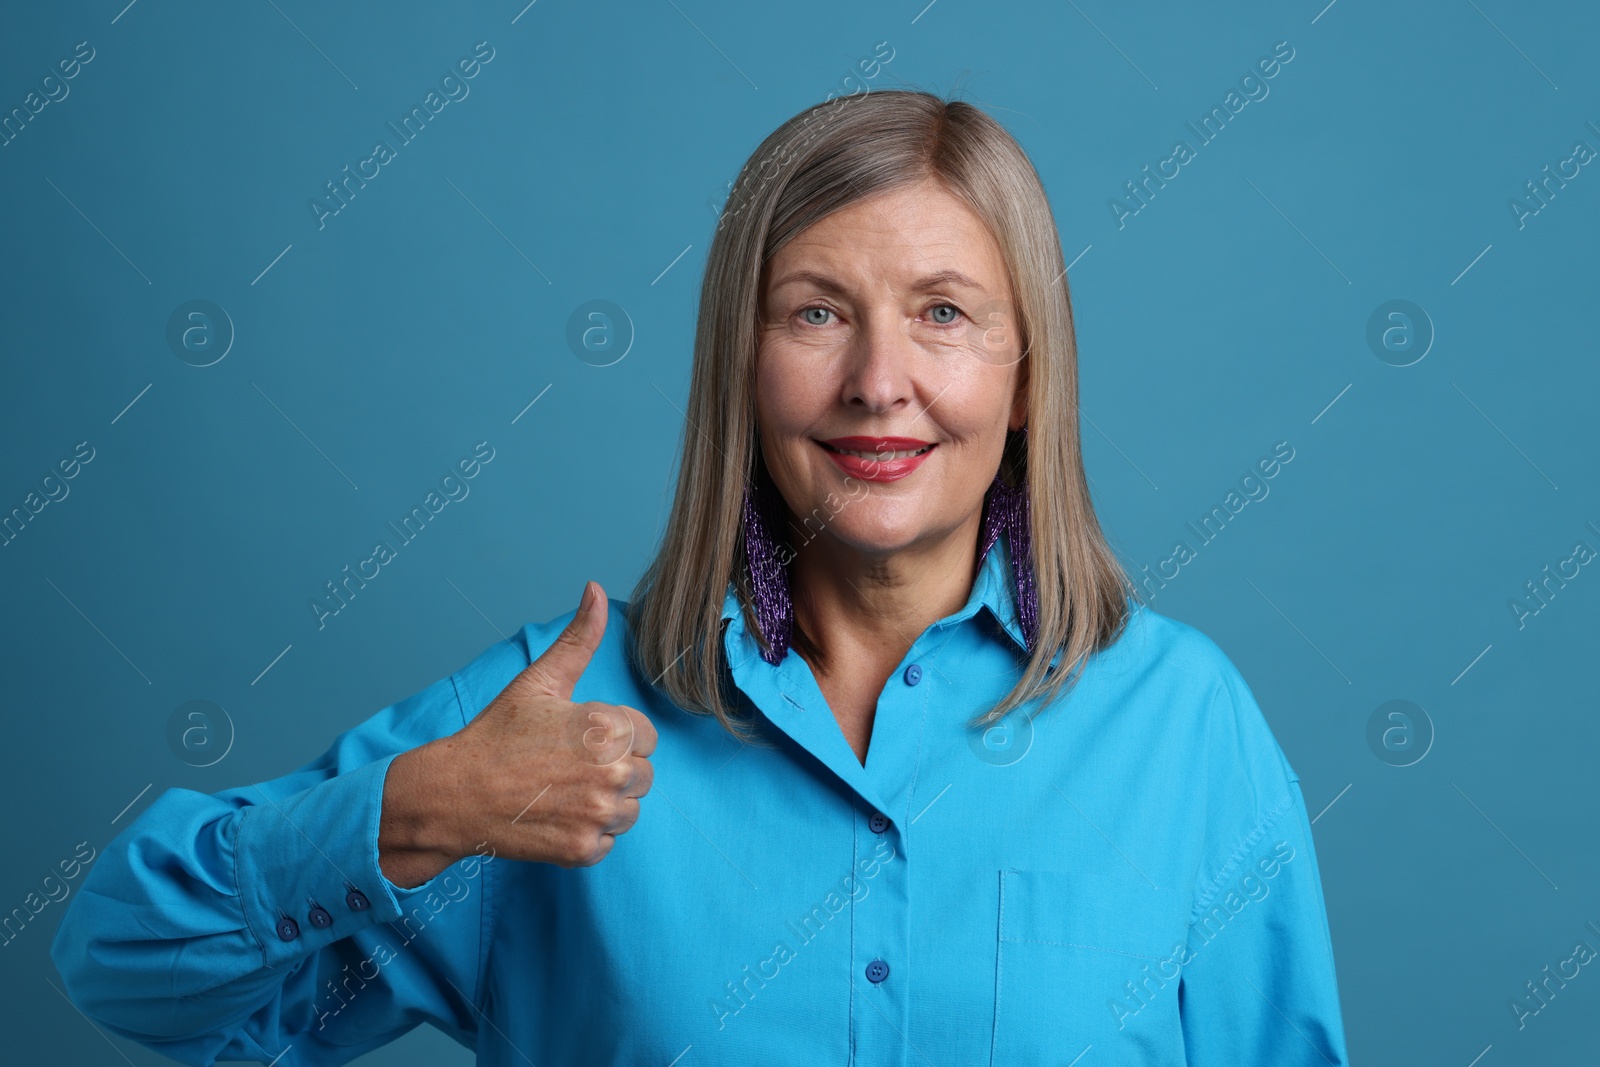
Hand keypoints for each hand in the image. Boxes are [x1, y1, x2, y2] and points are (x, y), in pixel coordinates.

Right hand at [380, 581, 656, 882]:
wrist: (454, 794)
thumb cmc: (497, 735)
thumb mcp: (540, 681)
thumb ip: (579, 638)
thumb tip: (597, 589)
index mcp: (610, 728)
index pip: (647, 737)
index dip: (614, 736)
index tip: (579, 739)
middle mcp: (613, 772)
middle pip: (643, 774)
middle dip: (611, 769)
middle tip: (565, 766)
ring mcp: (599, 814)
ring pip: (629, 809)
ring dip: (603, 803)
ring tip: (560, 790)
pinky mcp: (585, 851)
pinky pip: (608, 841)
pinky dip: (587, 834)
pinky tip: (555, 816)